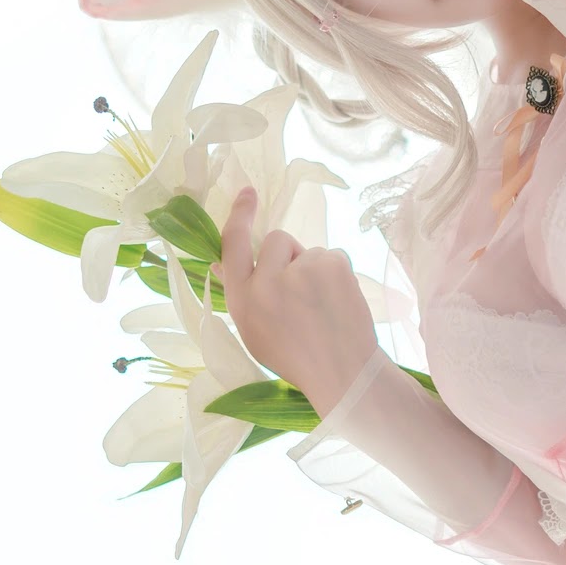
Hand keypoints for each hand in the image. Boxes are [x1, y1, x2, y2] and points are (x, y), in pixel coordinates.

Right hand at [212, 188, 377, 418]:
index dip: (239, 215)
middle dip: (288, 254)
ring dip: (313, 268)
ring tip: (322, 305)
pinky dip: (335, 274)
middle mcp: (268, 281)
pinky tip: (337, 302)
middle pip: (276, 239)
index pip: (233, 244)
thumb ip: (241, 294)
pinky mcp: (333, 265)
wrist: (343, 372)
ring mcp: (303, 270)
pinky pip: (331, 256)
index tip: (248, 193)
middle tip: (301, 290)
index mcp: (243, 300)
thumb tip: (222, 263)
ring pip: (307, 250)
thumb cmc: (294, 356)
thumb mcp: (253, 332)